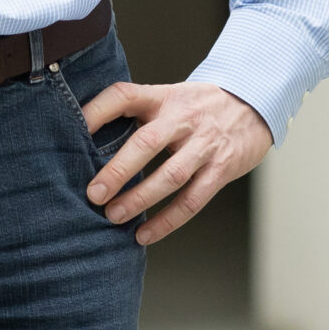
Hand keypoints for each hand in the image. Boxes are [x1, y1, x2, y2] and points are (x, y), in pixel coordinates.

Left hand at [81, 80, 272, 244]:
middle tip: (94, 194)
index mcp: (164, 97)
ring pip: (171, 175)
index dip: (98, 110)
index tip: (74, 130)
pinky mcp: (221, 168)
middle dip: (118, 171)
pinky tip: (145, 234)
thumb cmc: (199, 106)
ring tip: (113, 217)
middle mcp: (183, 118)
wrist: (255, 103)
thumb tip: (90, 141)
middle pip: (147, 143)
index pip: (125, 96)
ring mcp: (205, 144)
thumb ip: (139, 113)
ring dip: (140, 199)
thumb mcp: (170, 97)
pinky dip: (167, 221)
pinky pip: (193, 199)